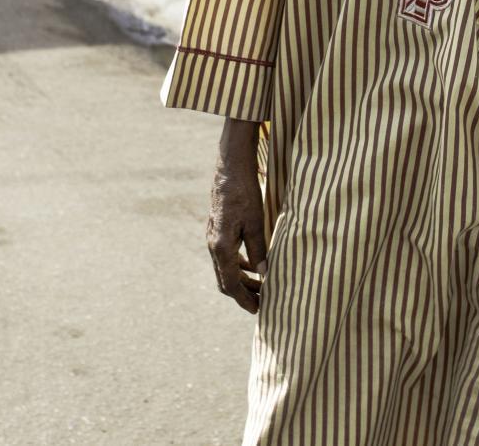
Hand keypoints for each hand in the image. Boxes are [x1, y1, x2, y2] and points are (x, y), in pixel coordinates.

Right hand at [206, 119, 265, 313]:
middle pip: (225, 280)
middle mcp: (213, 244)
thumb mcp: (255, 222)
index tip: (257, 311)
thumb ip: (259, 250)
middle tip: (261, 303)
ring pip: (225, 268)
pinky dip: (239, 265)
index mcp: (221, 247)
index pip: (231, 284)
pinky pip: (226, 255)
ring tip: (260, 287)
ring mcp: (213, 236)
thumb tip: (264, 276)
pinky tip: (254, 264)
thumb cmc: (244, 192)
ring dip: (241, 280)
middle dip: (243, 294)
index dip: (244, 299)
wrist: (230, 167)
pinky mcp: (217, 228)